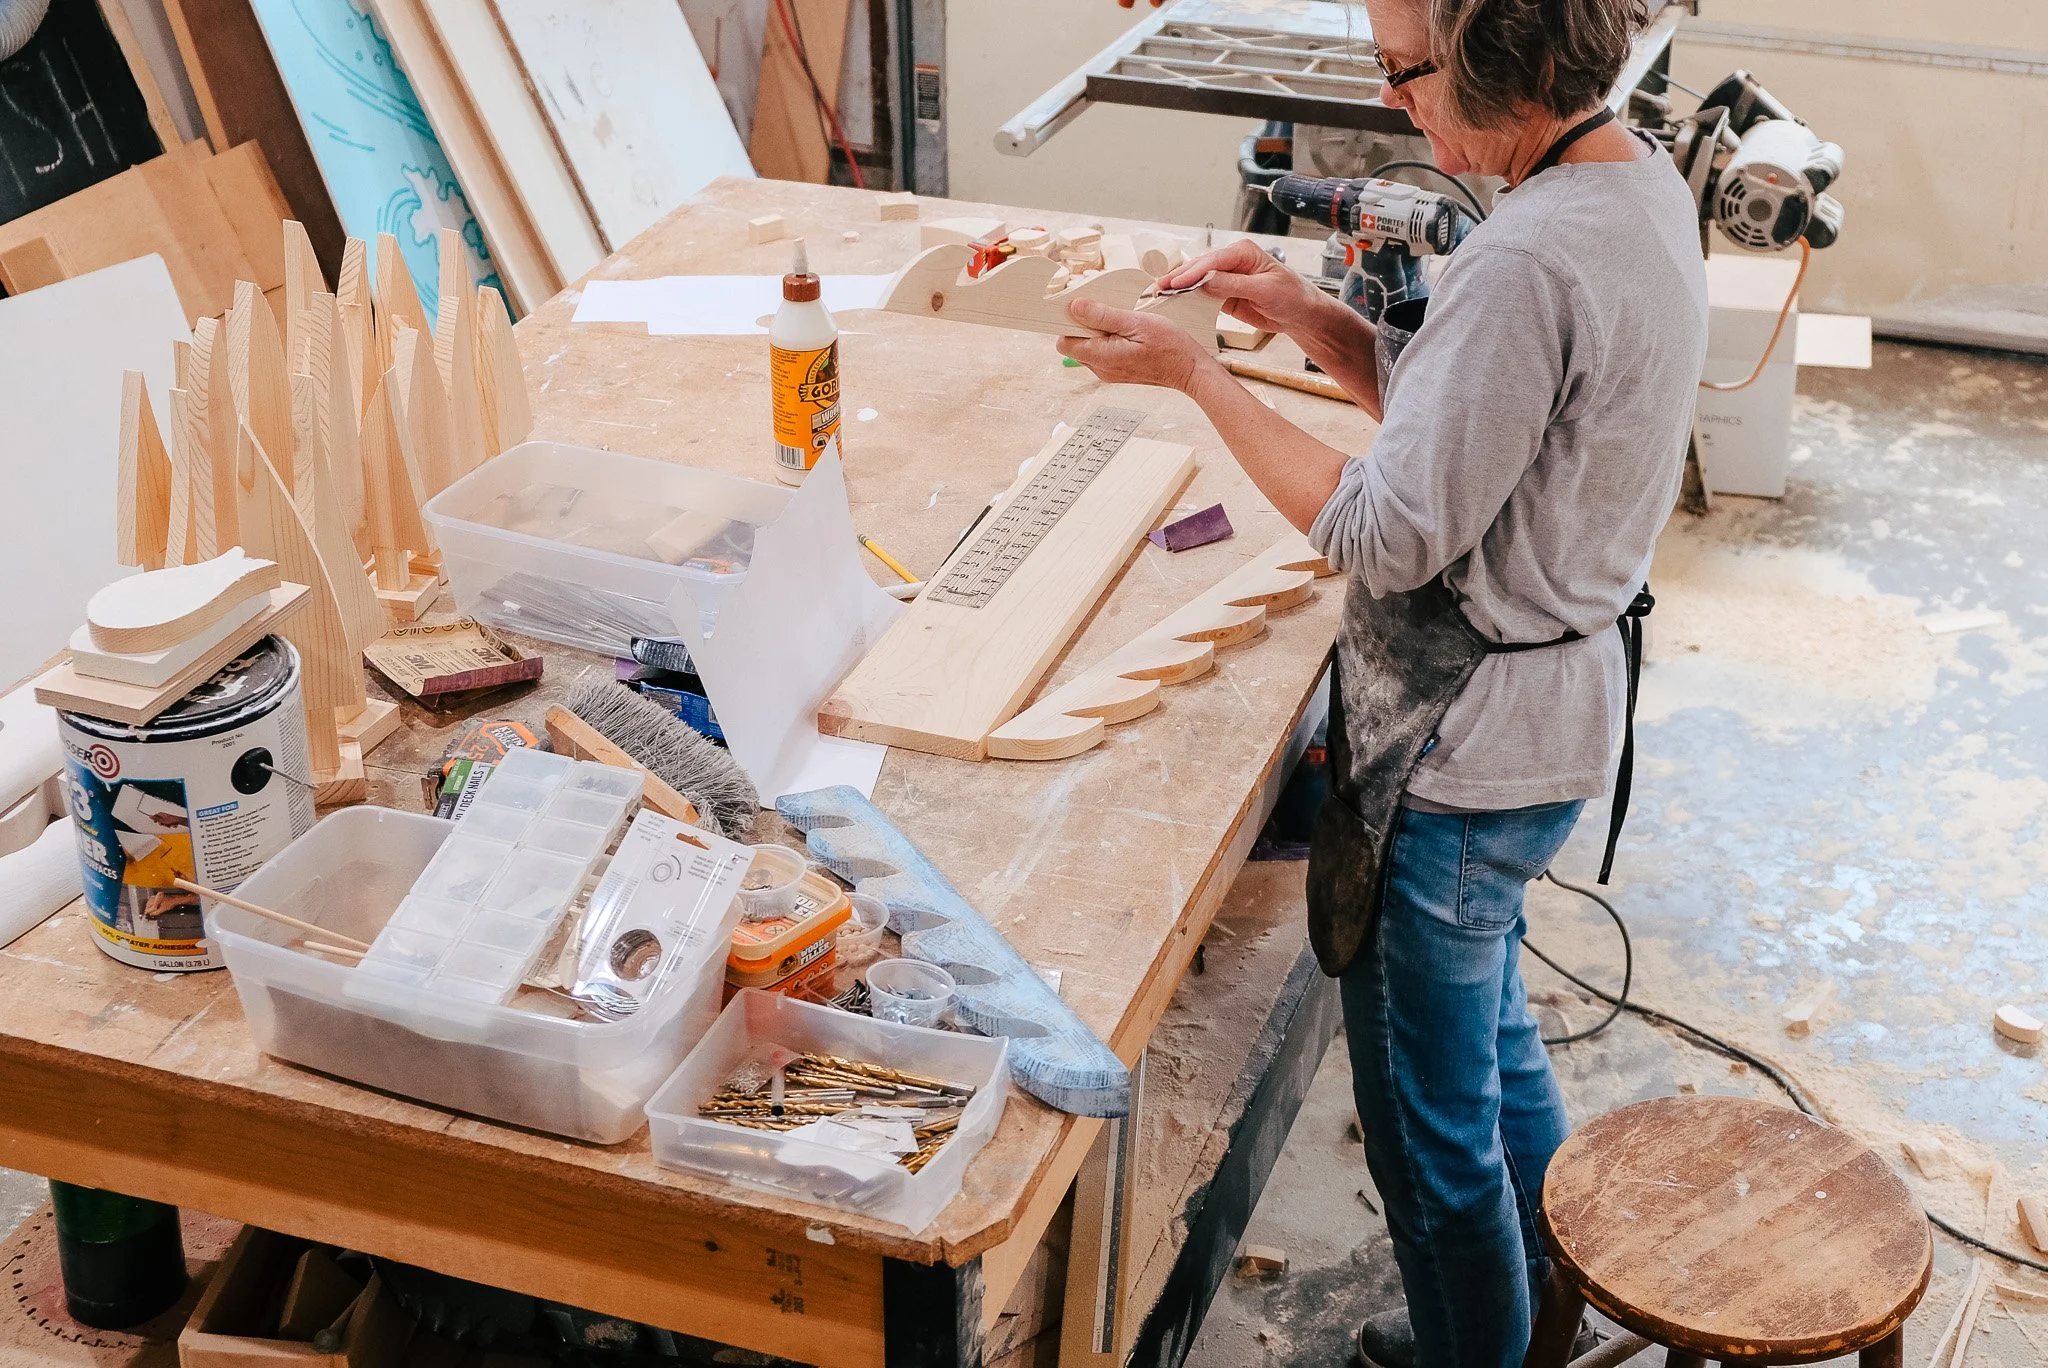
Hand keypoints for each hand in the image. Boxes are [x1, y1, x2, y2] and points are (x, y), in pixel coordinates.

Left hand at [1057, 298, 1217, 392]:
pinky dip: (1109, 339)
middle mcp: (1101, 369)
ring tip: (1122, 322)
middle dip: (1084, 325)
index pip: (1064, 342)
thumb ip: (1103, 316)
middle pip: (1075, 344)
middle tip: (1108, 312)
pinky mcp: (1118, 370)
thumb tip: (1075, 307)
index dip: (1068, 323)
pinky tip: (1127, 332)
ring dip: (1099, 331)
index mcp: (1101, 357)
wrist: (1190, 369)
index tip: (1081, 308)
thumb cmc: (1170, 347)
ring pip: (1089, 347)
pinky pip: (1103, 352)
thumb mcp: (1136, 322)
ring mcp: (1109, 372)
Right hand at [1158, 238, 1318, 335]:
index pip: (1212, 261)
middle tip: (1159, 287)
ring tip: (1161, 294)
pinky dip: (1189, 298)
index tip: (1176, 283)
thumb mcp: (1264, 290)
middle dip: (1180, 277)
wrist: (1300, 315)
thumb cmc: (1291, 296)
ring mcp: (1227, 278)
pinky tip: (1176, 302)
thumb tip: (1206, 282)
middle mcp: (1232, 262)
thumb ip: (1233, 285)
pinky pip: (1203, 294)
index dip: (1192, 272)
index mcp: (1243, 252)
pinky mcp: (1225, 294)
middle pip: (1200, 267)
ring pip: (1198, 280)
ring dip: (1180, 287)